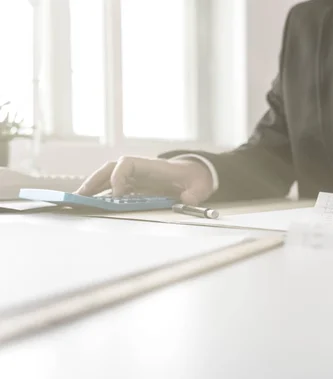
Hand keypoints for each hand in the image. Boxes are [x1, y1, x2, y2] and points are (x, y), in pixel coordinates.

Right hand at [75, 156, 213, 204]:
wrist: (195, 175)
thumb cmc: (195, 178)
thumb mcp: (200, 185)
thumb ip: (195, 193)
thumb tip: (188, 199)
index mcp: (152, 166)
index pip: (128, 164)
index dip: (119, 176)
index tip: (117, 193)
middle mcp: (139, 170)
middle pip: (110, 169)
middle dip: (94, 181)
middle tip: (80, 196)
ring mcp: (135, 178)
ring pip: (107, 178)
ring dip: (92, 188)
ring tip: (77, 201)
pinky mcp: (134, 188)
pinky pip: (112, 189)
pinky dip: (100, 195)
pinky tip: (90, 205)